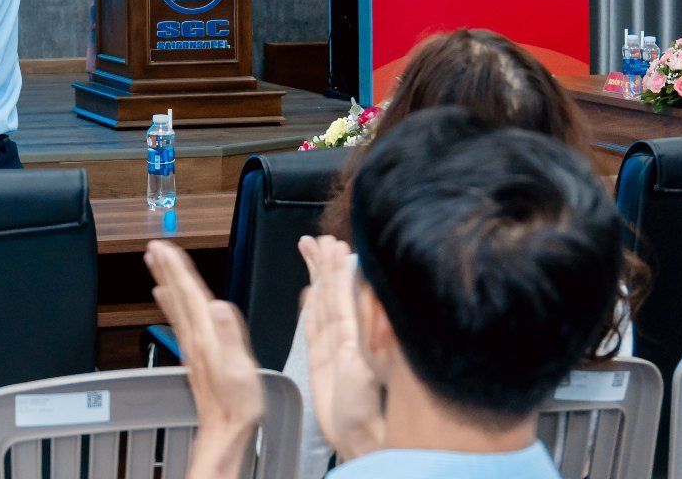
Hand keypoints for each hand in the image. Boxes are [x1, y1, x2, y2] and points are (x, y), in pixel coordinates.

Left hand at [147, 240, 262, 478]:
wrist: (226, 428)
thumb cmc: (237, 401)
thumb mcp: (240, 367)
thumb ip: (230, 335)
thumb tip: (219, 306)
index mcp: (206, 333)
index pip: (188, 291)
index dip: (177, 267)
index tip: (165, 246)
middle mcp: (194, 335)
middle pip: (177, 293)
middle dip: (166, 267)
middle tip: (153, 245)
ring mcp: (192, 344)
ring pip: (175, 304)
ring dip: (165, 279)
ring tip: (155, 262)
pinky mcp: (194, 353)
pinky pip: (178, 319)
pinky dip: (170, 302)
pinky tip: (164, 296)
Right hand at [299, 236, 384, 460]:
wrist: (360, 443)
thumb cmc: (369, 417)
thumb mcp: (369, 373)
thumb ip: (370, 337)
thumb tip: (372, 298)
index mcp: (361, 337)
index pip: (346, 292)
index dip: (337, 267)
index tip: (331, 243)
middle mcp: (350, 339)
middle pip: (334, 291)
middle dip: (325, 263)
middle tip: (316, 238)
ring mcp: (337, 349)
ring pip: (324, 304)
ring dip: (317, 276)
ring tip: (310, 250)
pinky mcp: (324, 362)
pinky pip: (316, 327)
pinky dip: (311, 307)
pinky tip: (308, 293)